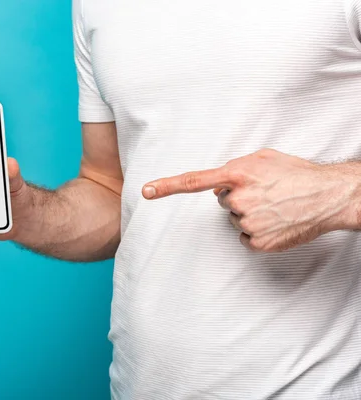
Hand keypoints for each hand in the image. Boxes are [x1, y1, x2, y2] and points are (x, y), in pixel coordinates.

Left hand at [142, 148, 357, 252]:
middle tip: (265, 193)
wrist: (329, 196)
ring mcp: (247, 223)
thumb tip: (219, 182)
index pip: (193, 181)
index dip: (167, 186)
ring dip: (250, 214)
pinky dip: (257, 232)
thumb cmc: (296, 173)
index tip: (146, 191)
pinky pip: (245, 237)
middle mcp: (237, 199)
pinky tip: (276, 222)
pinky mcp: (257, 242)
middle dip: (238, 197)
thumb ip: (235, 167)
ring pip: (235, 220)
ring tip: (275, 206)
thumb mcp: (263, 158)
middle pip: (222, 202)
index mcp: (236, 174)